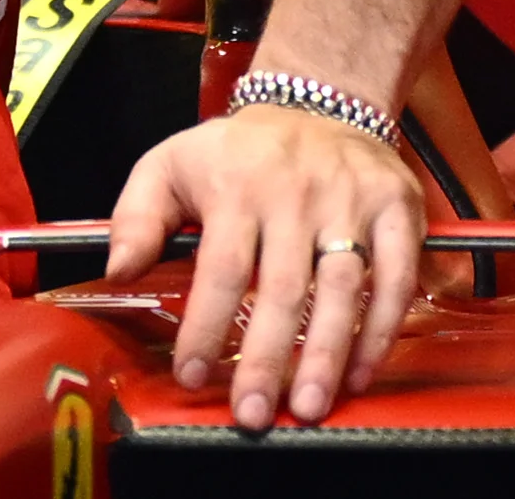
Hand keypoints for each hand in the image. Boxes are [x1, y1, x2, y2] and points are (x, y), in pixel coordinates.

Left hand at [108, 106, 423, 427]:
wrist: (316, 101)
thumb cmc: (236, 150)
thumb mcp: (169, 163)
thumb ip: (136, 216)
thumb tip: (117, 270)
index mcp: (236, 187)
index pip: (221, 268)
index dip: (207, 326)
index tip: (193, 374)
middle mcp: (296, 196)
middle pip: (283, 288)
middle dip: (269, 357)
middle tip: (255, 413)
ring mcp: (352, 203)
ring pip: (343, 288)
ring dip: (328, 353)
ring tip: (310, 406)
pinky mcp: (397, 211)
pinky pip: (396, 278)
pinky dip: (382, 329)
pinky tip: (361, 371)